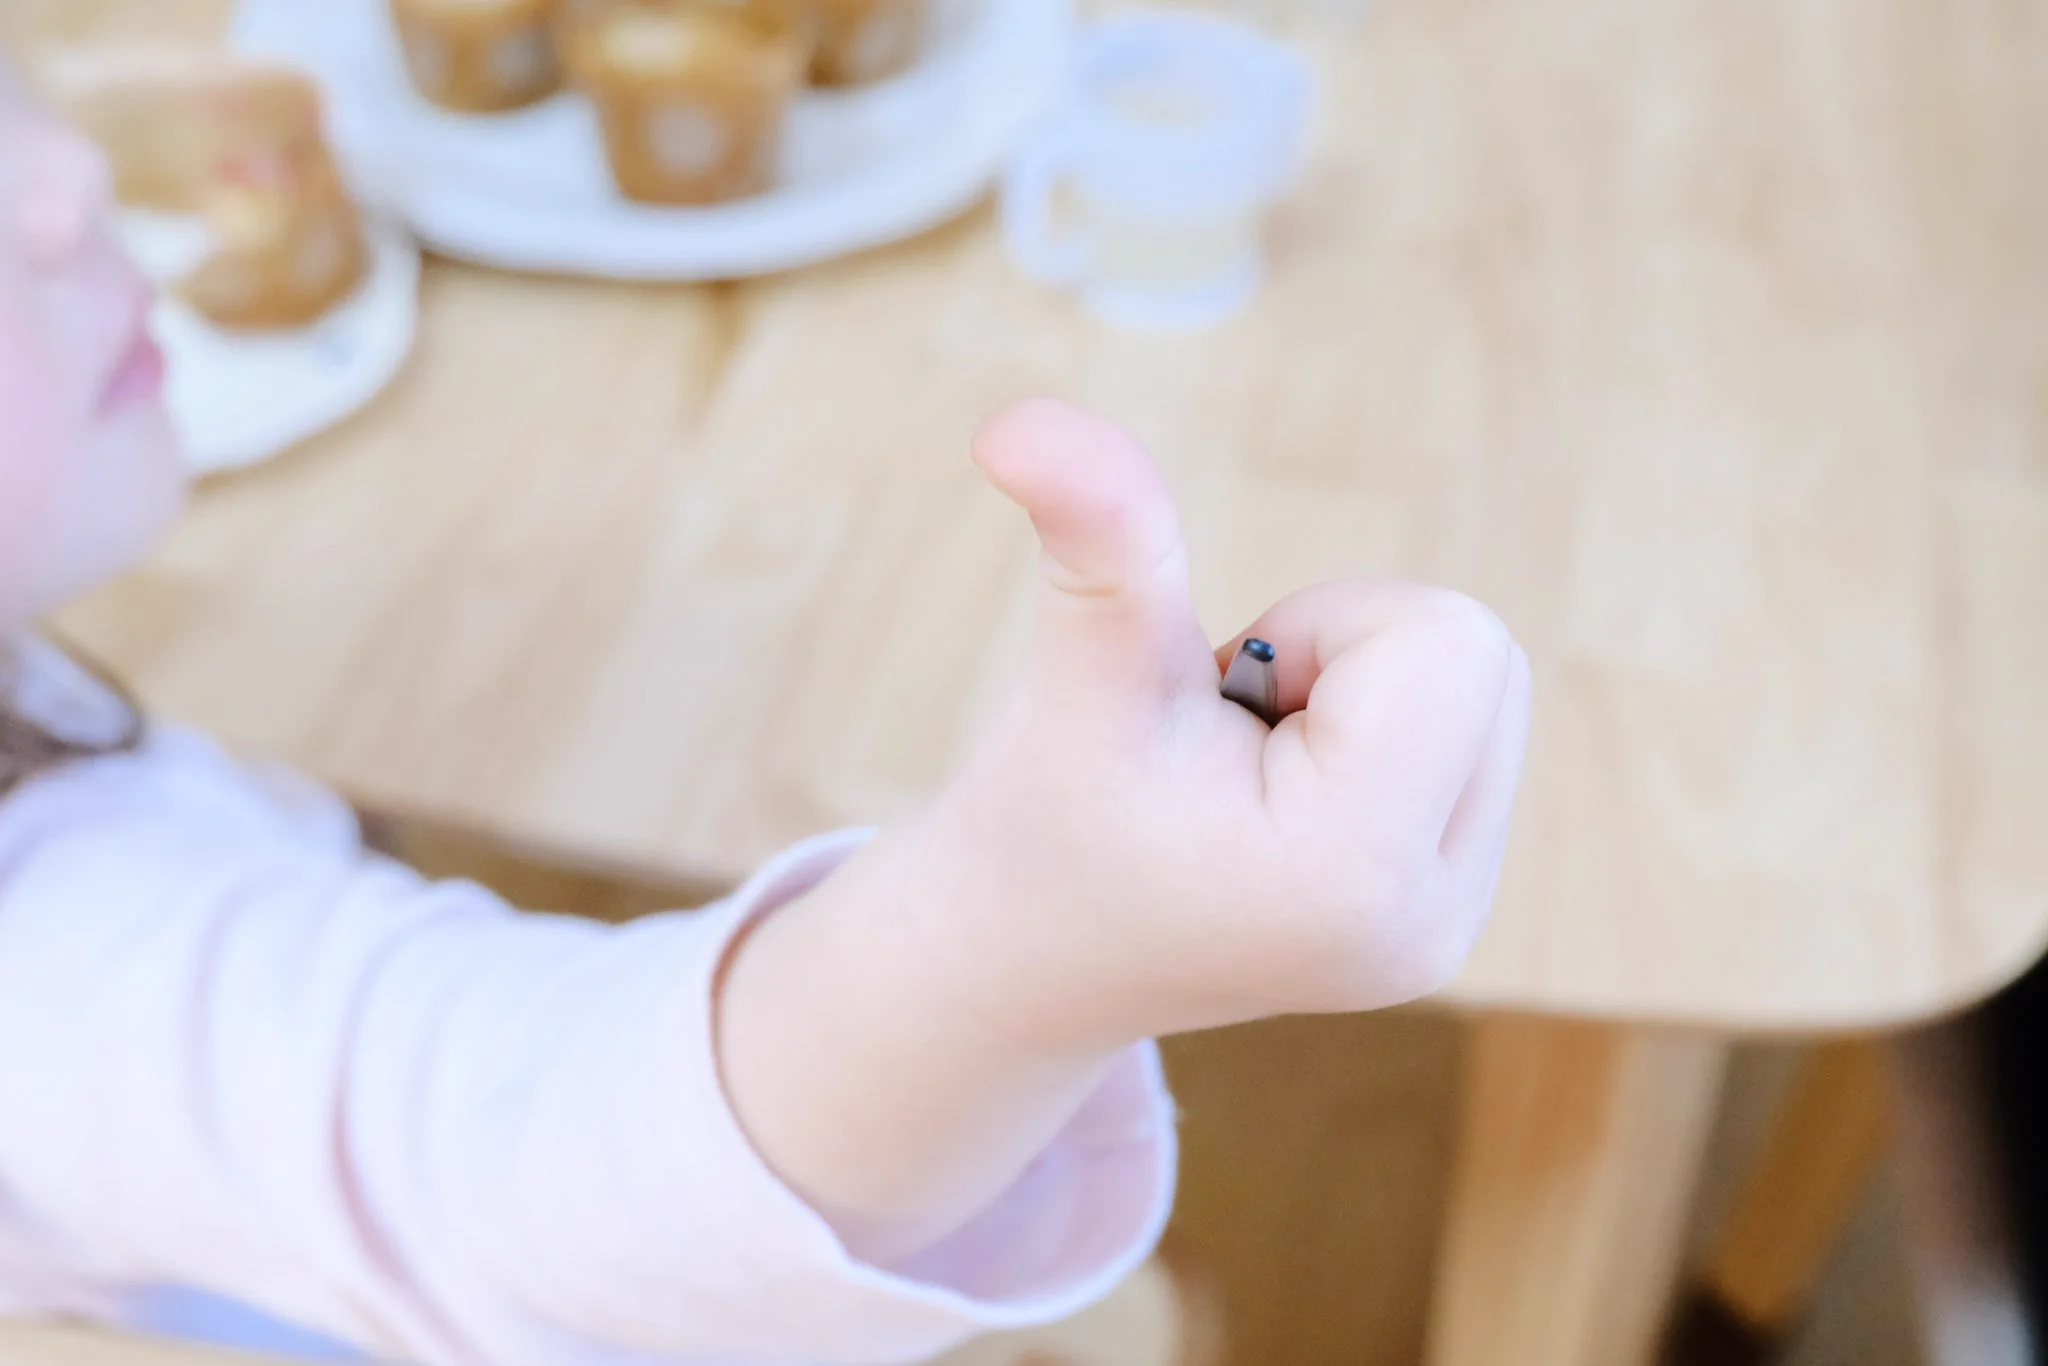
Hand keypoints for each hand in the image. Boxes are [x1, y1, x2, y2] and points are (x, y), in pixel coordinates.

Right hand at [716, 400, 1530, 1252]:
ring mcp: (1444, 934)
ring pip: (1483, 694)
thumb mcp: (1082, 669)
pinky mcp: (1443, 922)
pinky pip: (1471, 747)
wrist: (1021, 960)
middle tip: (1234, 733)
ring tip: (1251, 770)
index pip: (1448, 638)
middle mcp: (1431, 924)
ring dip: (1365, 695)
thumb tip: (1017, 418)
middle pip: (1482, 659)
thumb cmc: (1043, 816)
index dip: (1322, 629)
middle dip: (1348, 657)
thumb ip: (1096, 535)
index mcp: (1355, 870)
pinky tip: (1282, 801)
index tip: (1225, 700)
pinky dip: (1384, 739)